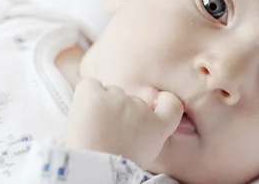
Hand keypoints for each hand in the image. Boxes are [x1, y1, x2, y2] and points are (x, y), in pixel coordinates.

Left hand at [63, 78, 183, 166]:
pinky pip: (91, 85)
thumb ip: (150, 132)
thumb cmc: (115, 167)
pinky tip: (85, 114)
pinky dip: (87, 95)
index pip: (173, 104)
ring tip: (94, 130)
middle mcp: (142, 108)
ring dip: (104, 106)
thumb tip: (145, 118)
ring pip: (111, 93)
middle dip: (122, 111)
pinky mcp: (95, 96)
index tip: (157, 106)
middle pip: (134, 99)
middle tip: (111, 134)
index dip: (165, 102)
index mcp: (159, 127)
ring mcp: (118, 99)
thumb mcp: (144, 154)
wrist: (89, 173)